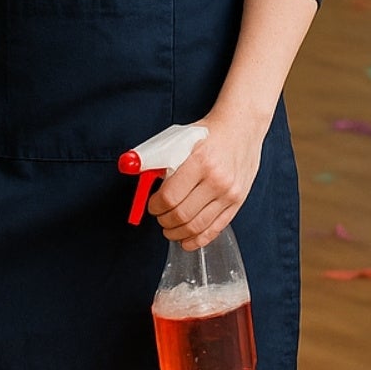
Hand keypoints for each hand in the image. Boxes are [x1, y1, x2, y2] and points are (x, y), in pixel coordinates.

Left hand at [147, 107, 265, 248]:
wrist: (241, 128)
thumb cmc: (206, 134)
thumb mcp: (177, 139)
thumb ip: (154, 157)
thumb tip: (130, 169)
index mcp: (200, 161)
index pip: (170, 197)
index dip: (154, 206)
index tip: (151, 205)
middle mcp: (217, 180)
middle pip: (182, 214)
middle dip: (163, 220)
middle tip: (159, 217)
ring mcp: (230, 193)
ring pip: (197, 226)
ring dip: (177, 232)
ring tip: (168, 229)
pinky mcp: (238, 202)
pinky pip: (215, 229)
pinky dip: (198, 240)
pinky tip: (186, 241)